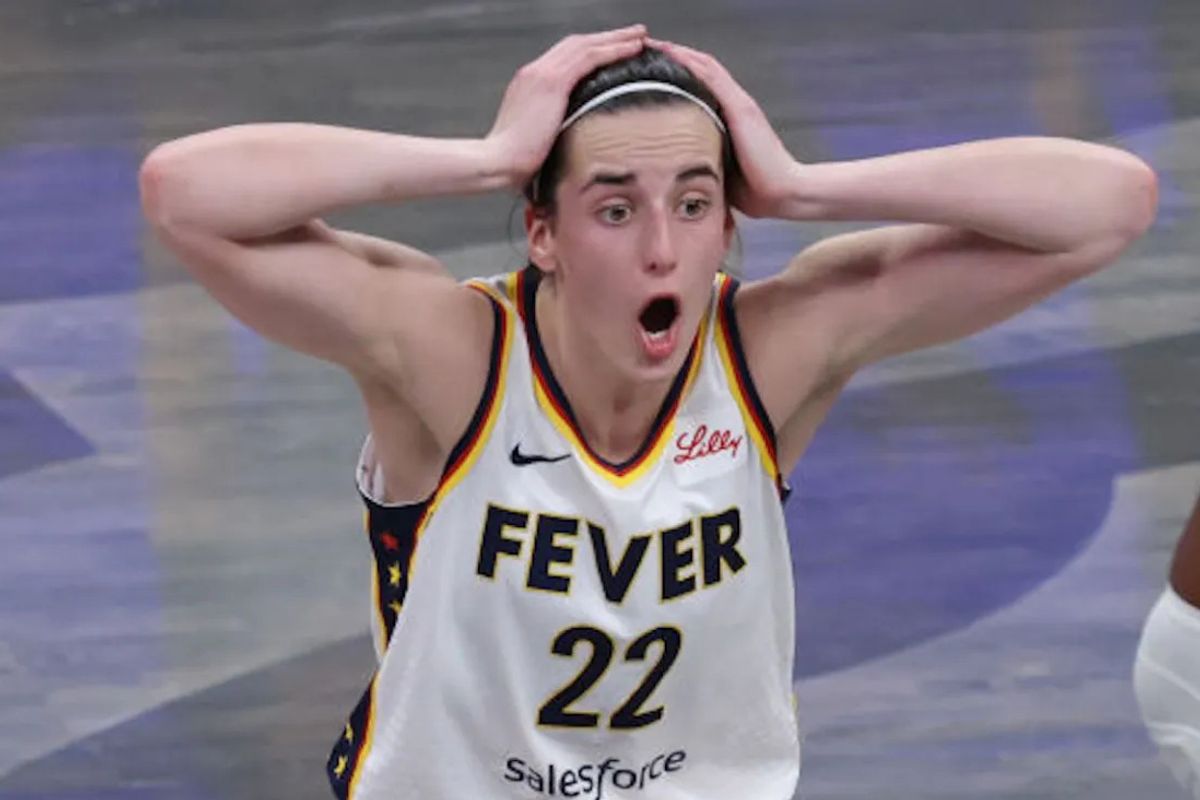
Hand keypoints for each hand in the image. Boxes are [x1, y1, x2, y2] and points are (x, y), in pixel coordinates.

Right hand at [486, 25, 647, 188]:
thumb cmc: (514, 164)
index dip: (592, 51)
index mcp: (530, 84)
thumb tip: (575, 146)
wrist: (496, 163)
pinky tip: (633, 48)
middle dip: (607, 38)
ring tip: (640, 36)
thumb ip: (554, 134)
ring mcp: (542, 74)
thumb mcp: (536, 142)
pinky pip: (589, 57)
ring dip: (616, 39)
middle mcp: (534, 72)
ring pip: (586, 45)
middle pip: (577, 44)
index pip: (565, 58)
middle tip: (634, 35)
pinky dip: (613, 50)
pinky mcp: (552, 83)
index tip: (612, 52)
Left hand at [647, 38, 798, 217]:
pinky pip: (712, 77)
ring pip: (706, 66)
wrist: (783, 192)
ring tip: (655, 44)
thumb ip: (704, 159)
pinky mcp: (740, 109)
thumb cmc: (755, 189)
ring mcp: (739, 104)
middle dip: (676, 56)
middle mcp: (736, 104)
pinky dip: (692, 63)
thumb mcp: (722, 169)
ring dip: (680, 52)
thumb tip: (675, 167)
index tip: (654, 65)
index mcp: (731, 117)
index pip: (703, 83)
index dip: (681, 70)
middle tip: (648, 47)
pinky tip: (672, 53)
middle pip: (703, 69)